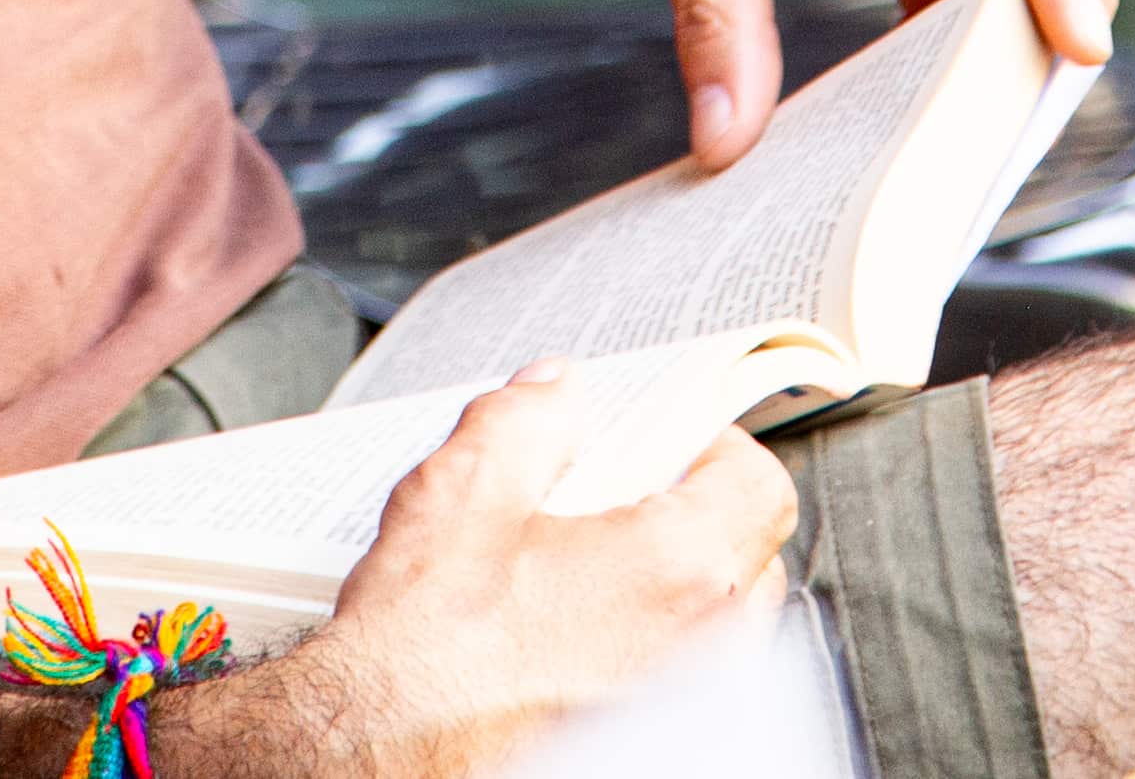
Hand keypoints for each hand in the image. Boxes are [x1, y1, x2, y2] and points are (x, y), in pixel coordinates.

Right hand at [243, 367, 793, 776]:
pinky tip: (565, 630)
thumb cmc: (425, 657)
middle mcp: (701, 649)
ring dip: (667, 582)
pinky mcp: (646, 743)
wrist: (376, 757)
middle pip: (744, 553)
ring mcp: (677, 707)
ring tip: (579, 565)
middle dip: (690, 513)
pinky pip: (675, 676)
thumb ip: (525, 421)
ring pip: (711, 622)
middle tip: (617, 494)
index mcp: (679, 571)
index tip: (664, 441)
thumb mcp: (464, 495)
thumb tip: (554, 394)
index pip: (758, 485)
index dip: (712, 448)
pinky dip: (640, 642)